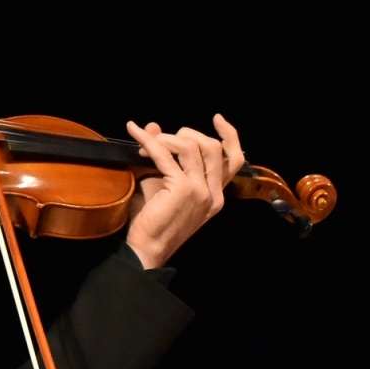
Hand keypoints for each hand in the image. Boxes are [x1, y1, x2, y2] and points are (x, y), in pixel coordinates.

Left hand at [123, 114, 245, 268]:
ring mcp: (201, 191)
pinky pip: (166, 154)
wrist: (147, 249)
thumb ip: (164, 158)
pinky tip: (136, 133)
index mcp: (215, 196)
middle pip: (213, 147)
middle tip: (164, 139)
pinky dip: (149, 140)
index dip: (229, 136)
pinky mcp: (183, 189)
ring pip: (192, 146)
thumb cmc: (154, 223)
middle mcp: (213, 193)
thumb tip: (153, 126)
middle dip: (187, 134)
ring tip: (147, 143)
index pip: (234, 160)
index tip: (218, 119)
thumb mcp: (164, 186)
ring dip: (166, 138)